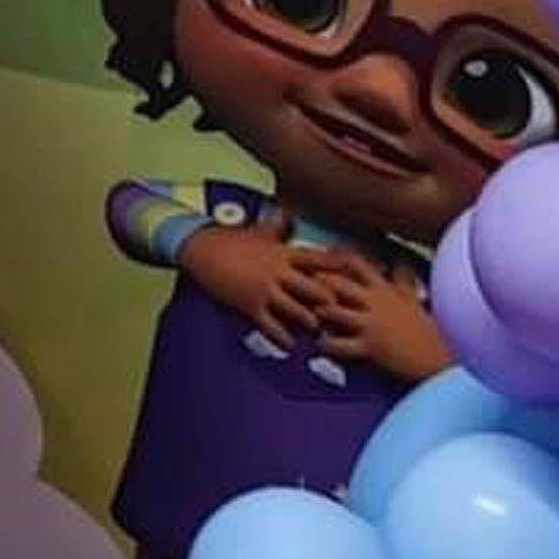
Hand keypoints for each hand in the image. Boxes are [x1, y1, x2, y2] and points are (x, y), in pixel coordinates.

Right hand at [177, 213, 327, 352]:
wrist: (200, 248)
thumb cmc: (229, 239)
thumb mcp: (257, 231)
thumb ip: (277, 226)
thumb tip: (288, 214)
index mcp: (282, 253)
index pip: (318, 260)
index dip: (340, 270)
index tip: (357, 278)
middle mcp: (278, 271)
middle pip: (316, 290)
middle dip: (331, 305)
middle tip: (342, 316)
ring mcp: (264, 289)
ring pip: (298, 312)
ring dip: (309, 324)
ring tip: (317, 332)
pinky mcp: (250, 305)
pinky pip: (272, 327)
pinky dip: (284, 339)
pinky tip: (290, 345)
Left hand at [302, 253, 451, 381]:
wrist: (443, 362)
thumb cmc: (427, 332)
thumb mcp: (413, 300)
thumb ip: (402, 280)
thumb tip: (401, 261)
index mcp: (383, 289)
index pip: (352, 262)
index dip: (330, 257)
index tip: (311, 258)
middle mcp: (374, 302)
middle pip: (334, 283)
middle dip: (313, 285)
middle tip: (295, 288)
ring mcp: (371, 324)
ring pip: (331, 311)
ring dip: (314, 315)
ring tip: (303, 318)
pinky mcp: (371, 347)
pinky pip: (339, 345)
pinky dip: (324, 345)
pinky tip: (318, 345)